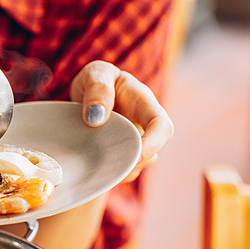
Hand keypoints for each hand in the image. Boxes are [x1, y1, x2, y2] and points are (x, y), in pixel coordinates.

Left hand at [70, 60, 173, 180]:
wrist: (88, 92)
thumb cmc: (96, 79)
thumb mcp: (95, 74)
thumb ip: (97, 89)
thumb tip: (96, 117)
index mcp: (143, 103)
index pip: (161, 126)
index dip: (152, 144)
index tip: (133, 155)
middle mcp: (144, 126)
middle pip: (152, 153)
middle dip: (130, 164)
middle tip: (103, 163)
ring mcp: (135, 142)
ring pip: (137, 166)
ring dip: (118, 170)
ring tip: (92, 159)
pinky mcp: (123, 154)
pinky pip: (123, 172)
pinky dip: (109, 174)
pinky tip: (93, 165)